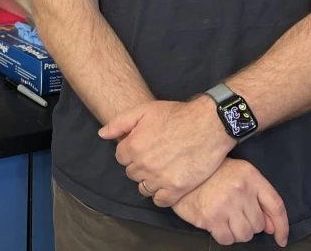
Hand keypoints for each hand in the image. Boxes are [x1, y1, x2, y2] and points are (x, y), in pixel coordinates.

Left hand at [98, 97, 233, 205]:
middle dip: (139, 165)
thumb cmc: (176, 114)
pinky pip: (160, 201)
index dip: (130, 151)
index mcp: (133, 146)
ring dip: (148, 180)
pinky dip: (161, 195)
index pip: (120, 157)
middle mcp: (144, 165)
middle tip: (153, 156)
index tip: (142, 146)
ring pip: (143, 188)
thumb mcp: (144, 110)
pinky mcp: (177, 189)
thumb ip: (119, 123)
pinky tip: (166, 184)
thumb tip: (102, 135)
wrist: (208, 124)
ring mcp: (160, 179)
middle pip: (131, 173)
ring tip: (160, 169)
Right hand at [172, 158, 288, 246]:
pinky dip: (224, 236)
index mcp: (250, 176)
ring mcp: (225, 204)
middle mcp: (240, 189)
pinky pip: (227, 239)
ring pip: (245, 235)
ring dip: (237, 232)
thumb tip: (273, 227)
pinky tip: (216, 223)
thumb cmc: (211, 174)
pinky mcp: (210, 217)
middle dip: (249, 224)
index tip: (281, 238)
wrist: (180, 171)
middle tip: (235, 214)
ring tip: (226, 218)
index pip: (276, 205)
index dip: (282, 226)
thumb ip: (259, 199)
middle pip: (258, 225)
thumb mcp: (239, 175)